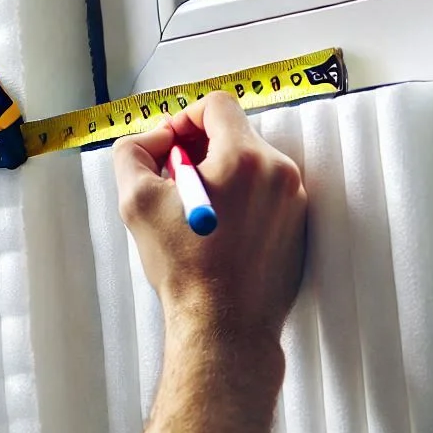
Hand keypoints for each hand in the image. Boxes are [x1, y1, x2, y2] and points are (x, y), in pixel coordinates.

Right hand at [113, 92, 306, 343]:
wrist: (224, 326)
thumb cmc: (185, 269)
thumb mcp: (136, 202)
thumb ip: (133, 153)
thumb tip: (150, 141)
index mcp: (244, 157)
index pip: (217, 105)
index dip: (185, 118)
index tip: (169, 145)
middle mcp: (278, 172)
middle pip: (235, 133)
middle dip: (199, 150)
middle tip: (174, 182)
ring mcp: (294, 201)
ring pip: (250, 164)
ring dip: (219, 176)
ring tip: (194, 213)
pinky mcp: (299, 226)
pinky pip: (265, 193)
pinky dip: (239, 200)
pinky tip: (217, 232)